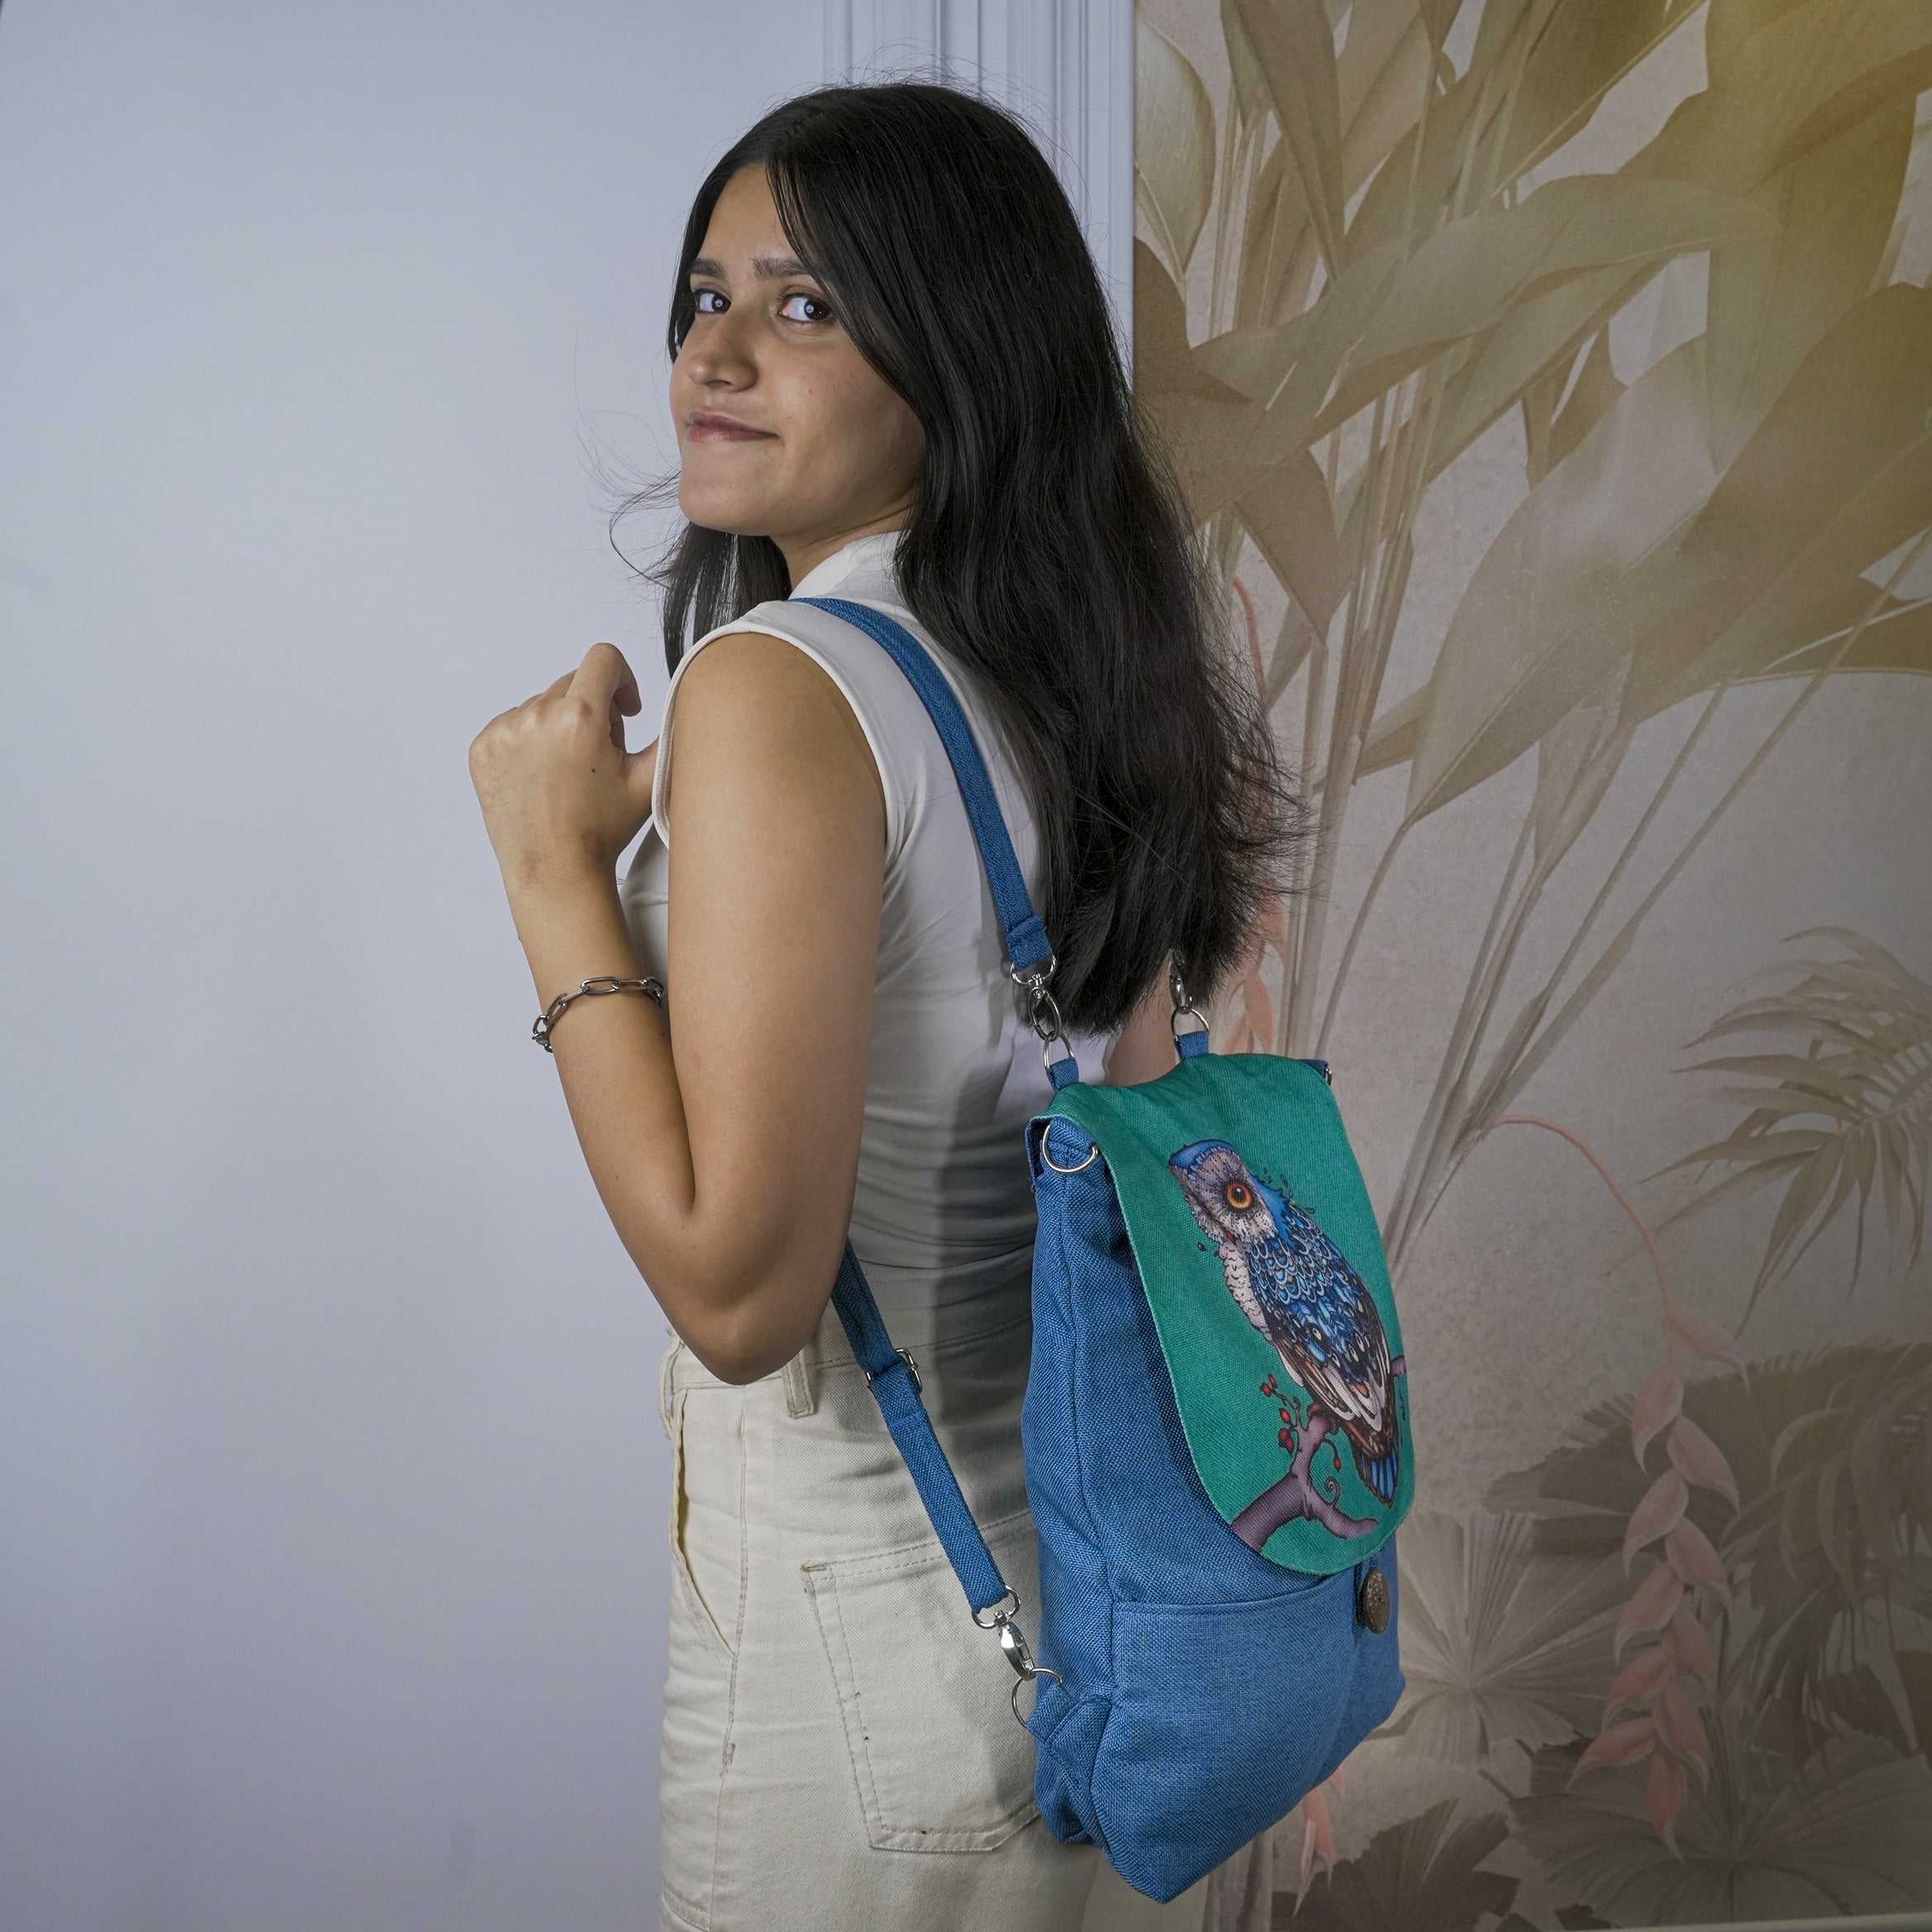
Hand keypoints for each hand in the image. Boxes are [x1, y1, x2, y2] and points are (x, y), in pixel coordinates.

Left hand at [469, 642, 657, 895]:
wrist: (554, 871)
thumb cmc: (600, 832)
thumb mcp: (650, 780)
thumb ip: (672, 734)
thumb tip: (685, 705)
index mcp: (581, 718)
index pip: (604, 658)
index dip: (622, 680)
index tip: (622, 709)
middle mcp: (537, 717)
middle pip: (573, 683)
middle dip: (593, 710)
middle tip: (599, 756)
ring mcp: (504, 731)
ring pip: (542, 704)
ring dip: (559, 726)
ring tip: (568, 771)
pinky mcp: (483, 748)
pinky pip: (512, 723)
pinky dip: (529, 741)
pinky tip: (542, 776)